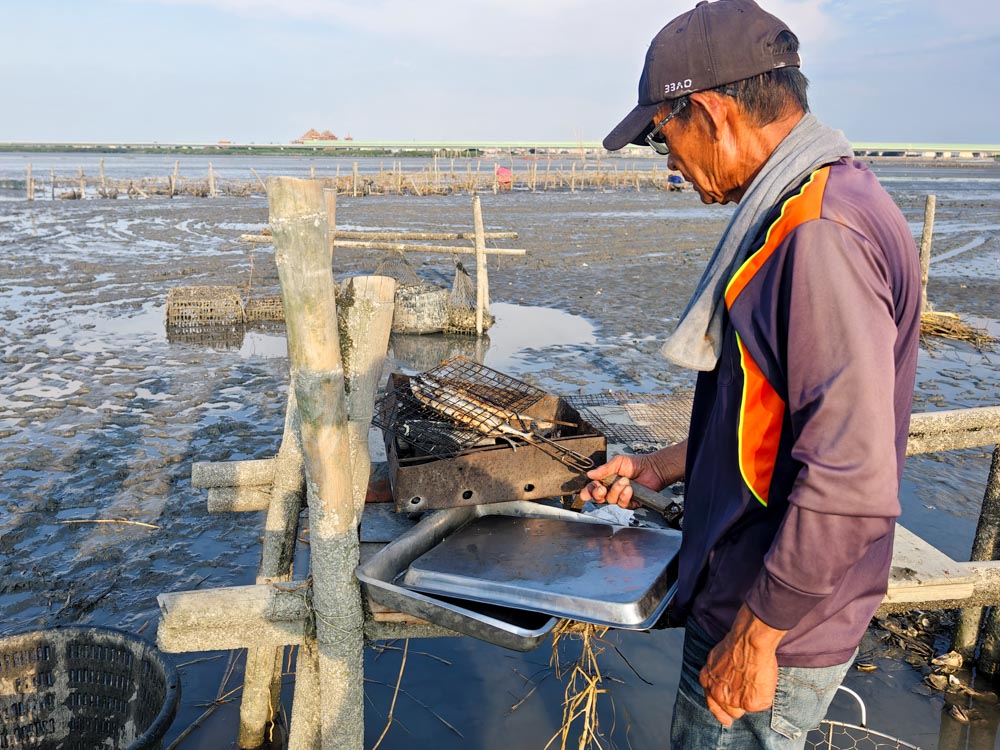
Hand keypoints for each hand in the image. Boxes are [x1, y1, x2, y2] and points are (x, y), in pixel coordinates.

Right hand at [579, 440, 685, 508]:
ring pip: (611, 501)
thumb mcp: (618, 462)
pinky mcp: (631, 503)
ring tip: (624, 481)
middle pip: (599, 498)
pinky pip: (623, 504)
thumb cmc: (636, 464)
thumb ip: (604, 469)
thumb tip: (590, 474)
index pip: (593, 488)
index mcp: (606, 480)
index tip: (585, 493)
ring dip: (616, 491)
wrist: (653, 468)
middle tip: (601, 488)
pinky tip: (629, 489)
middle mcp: (612, 490)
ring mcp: (621, 497)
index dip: (588, 492)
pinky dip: (625, 497)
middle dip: (598, 494)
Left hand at [699, 605, 785, 726]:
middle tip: (746, 696)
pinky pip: (760, 705)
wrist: (748, 643)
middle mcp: (717, 694)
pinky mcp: (750, 704)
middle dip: (737, 705)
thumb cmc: (736, 645)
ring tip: (756, 680)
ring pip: (743, 709)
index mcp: (708, 681)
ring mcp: (733, 701)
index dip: (719, 712)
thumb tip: (727, 680)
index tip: (726, 720)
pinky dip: (764, 695)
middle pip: (728, 710)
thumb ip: (718, 675)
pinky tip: (763, 680)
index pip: (712, 703)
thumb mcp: (716, 658)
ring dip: (750, 699)